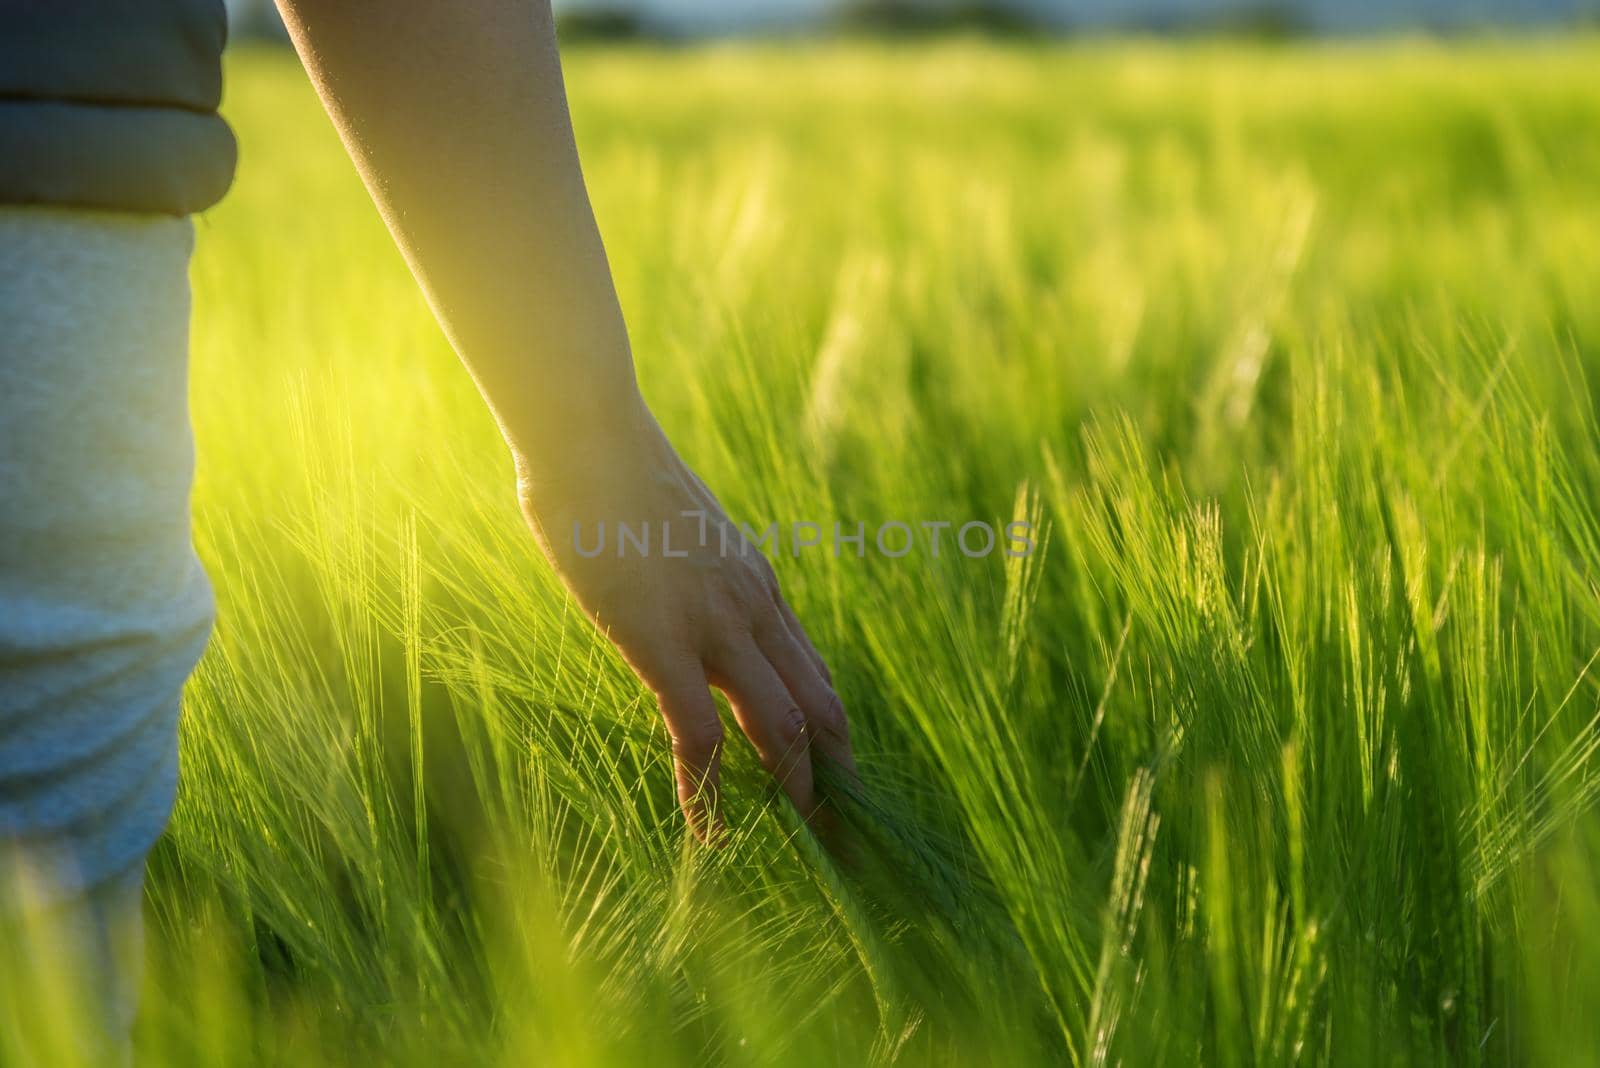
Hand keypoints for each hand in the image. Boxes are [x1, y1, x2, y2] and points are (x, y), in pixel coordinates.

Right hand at [514, 400, 854, 839]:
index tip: (835, 779)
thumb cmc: (618, 475)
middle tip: (844, 836)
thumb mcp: (680, 532)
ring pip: (782, 729)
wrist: (591, 436)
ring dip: (795, 794)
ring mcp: (715, 627)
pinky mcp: (662, 642)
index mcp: (760, 585)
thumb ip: (693, 575)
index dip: (832, 735)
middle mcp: (755, 609)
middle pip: (823, 708)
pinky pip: (699, 734)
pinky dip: (709, 793)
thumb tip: (673, 601)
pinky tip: (709, 832)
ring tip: (800, 847)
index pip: (816, 674)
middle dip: (839, 776)